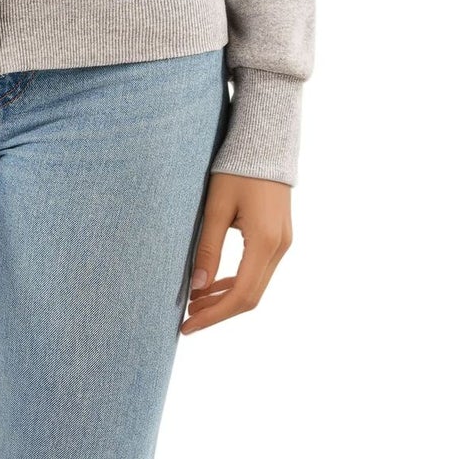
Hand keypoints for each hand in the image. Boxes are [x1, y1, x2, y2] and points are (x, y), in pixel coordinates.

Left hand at [180, 171, 292, 333]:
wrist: (265, 143)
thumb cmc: (237, 169)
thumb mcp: (217, 207)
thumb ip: (208, 248)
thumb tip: (197, 287)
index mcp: (264, 242)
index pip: (240, 295)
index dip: (213, 315)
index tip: (187, 326)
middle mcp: (279, 248)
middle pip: (250, 297)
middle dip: (218, 311)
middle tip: (186, 318)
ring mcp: (283, 243)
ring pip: (255, 286)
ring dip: (226, 298)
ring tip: (195, 302)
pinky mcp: (279, 237)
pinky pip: (259, 271)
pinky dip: (237, 282)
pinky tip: (214, 284)